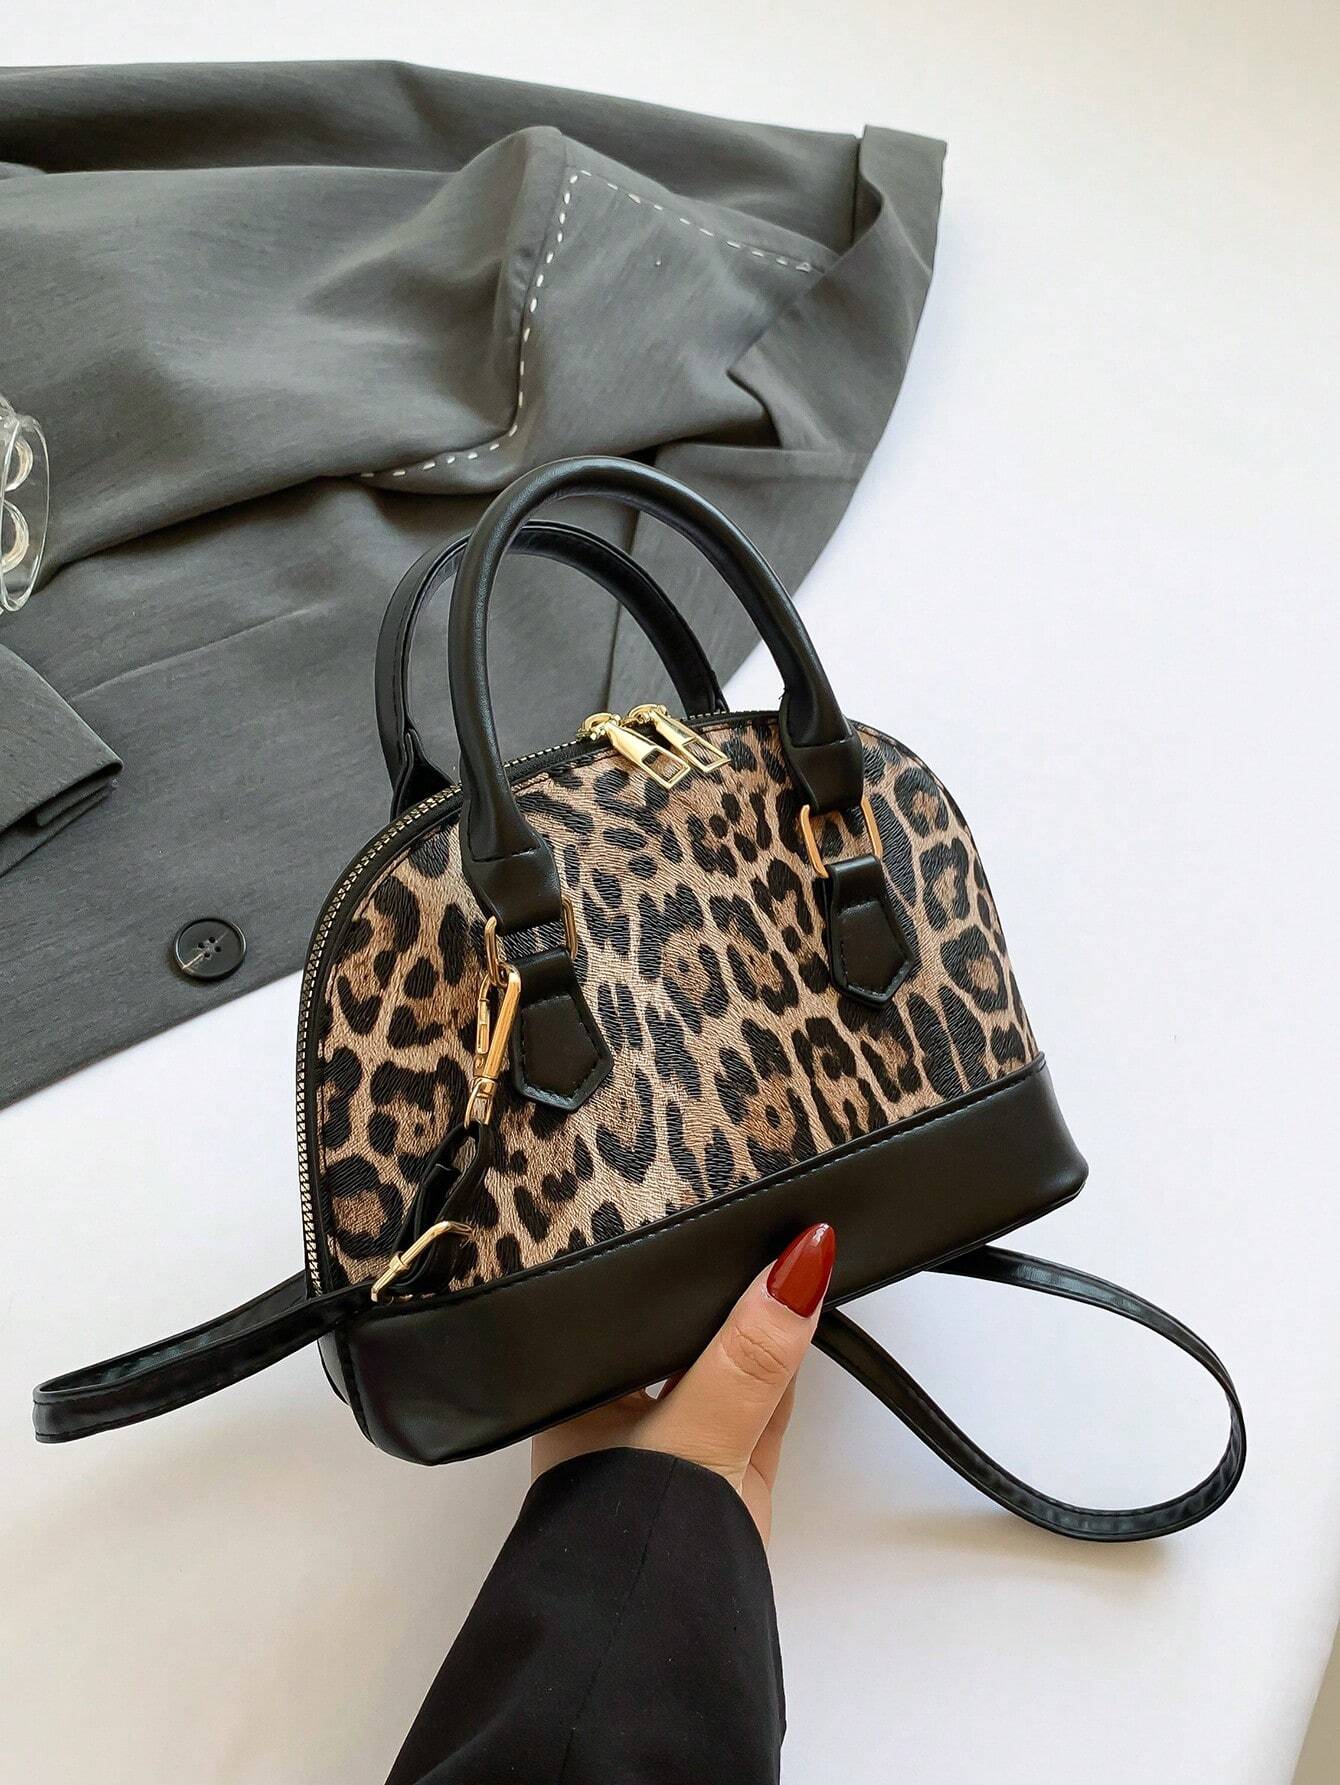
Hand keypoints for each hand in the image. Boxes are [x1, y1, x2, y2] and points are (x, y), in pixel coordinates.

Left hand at [531, 1222, 834, 1543]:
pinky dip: (789, 1363)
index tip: (717, 1199)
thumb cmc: (628, 1549)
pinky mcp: (732, 1472)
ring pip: (728, 1358)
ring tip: (796, 1246)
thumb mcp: (695, 1433)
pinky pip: (765, 1397)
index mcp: (579, 1389)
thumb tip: (799, 1266)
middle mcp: (623, 1410)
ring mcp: (680, 1440)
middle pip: (683, 1325)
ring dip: (762, 1320)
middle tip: (770, 1214)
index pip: (628, 1300)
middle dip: (725, 1281)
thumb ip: (749, 1357)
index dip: (670, 1255)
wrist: (655, 1657)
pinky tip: (809, 1314)